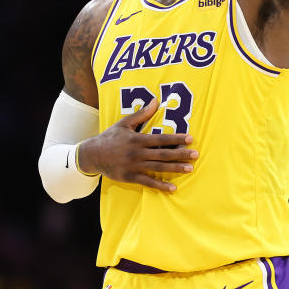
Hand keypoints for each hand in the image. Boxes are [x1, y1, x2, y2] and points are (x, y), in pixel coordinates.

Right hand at [77, 97, 197, 191]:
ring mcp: (134, 166)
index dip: (176, 139)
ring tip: (190, 169)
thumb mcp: (125, 123)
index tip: (190, 139)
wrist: (92, 155)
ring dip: (175, 169)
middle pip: (163, 154)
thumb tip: (156, 100)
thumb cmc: (111, 137)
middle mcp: (137, 153)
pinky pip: (148, 182)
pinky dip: (160, 185)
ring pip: (158, 168)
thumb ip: (142, 114)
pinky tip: (173, 188)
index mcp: (137, 139)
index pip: (161, 139)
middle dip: (180, 154)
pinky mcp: (130, 177)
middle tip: (196, 155)